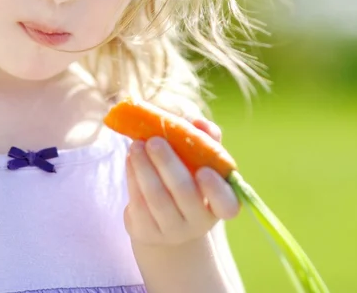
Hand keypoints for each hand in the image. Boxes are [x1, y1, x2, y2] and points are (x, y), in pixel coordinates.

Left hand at [124, 117, 240, 246]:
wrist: (165, 220)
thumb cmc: (189, 181)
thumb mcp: (202, 164)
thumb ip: (206, 142)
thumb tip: (200, 123)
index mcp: (220, 205)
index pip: (227, 205)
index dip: (216, 190)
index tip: (203, 170)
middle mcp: (198, 222)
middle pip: (185, 193)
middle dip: (168, 164)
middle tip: (154, 140)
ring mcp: (172, 231)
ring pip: (157, 198)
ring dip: (144, 167)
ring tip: (136, 144)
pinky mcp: (146, 232)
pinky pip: (138, 203)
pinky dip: (133, 177)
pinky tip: (130, 159)